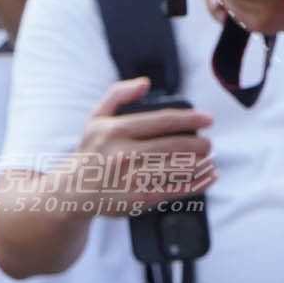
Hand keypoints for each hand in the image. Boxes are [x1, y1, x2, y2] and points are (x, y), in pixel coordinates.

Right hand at [67, 77, 214, 216]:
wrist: (72, 192)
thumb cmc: (91, 153)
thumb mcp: (96, 118)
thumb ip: (118, 94)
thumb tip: (145, 83)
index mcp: (116, 131)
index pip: (162, 121)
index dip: (190, 119)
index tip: (208, 119)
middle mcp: (124, 154)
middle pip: (174, 146)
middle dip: (199, 144)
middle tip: (209, 144)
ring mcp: (132, 178)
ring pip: (177, 168)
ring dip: (201, 164)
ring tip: (210, 160)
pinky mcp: (138, 199)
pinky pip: (175, 190)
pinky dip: (197, 184)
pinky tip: (209, 178)